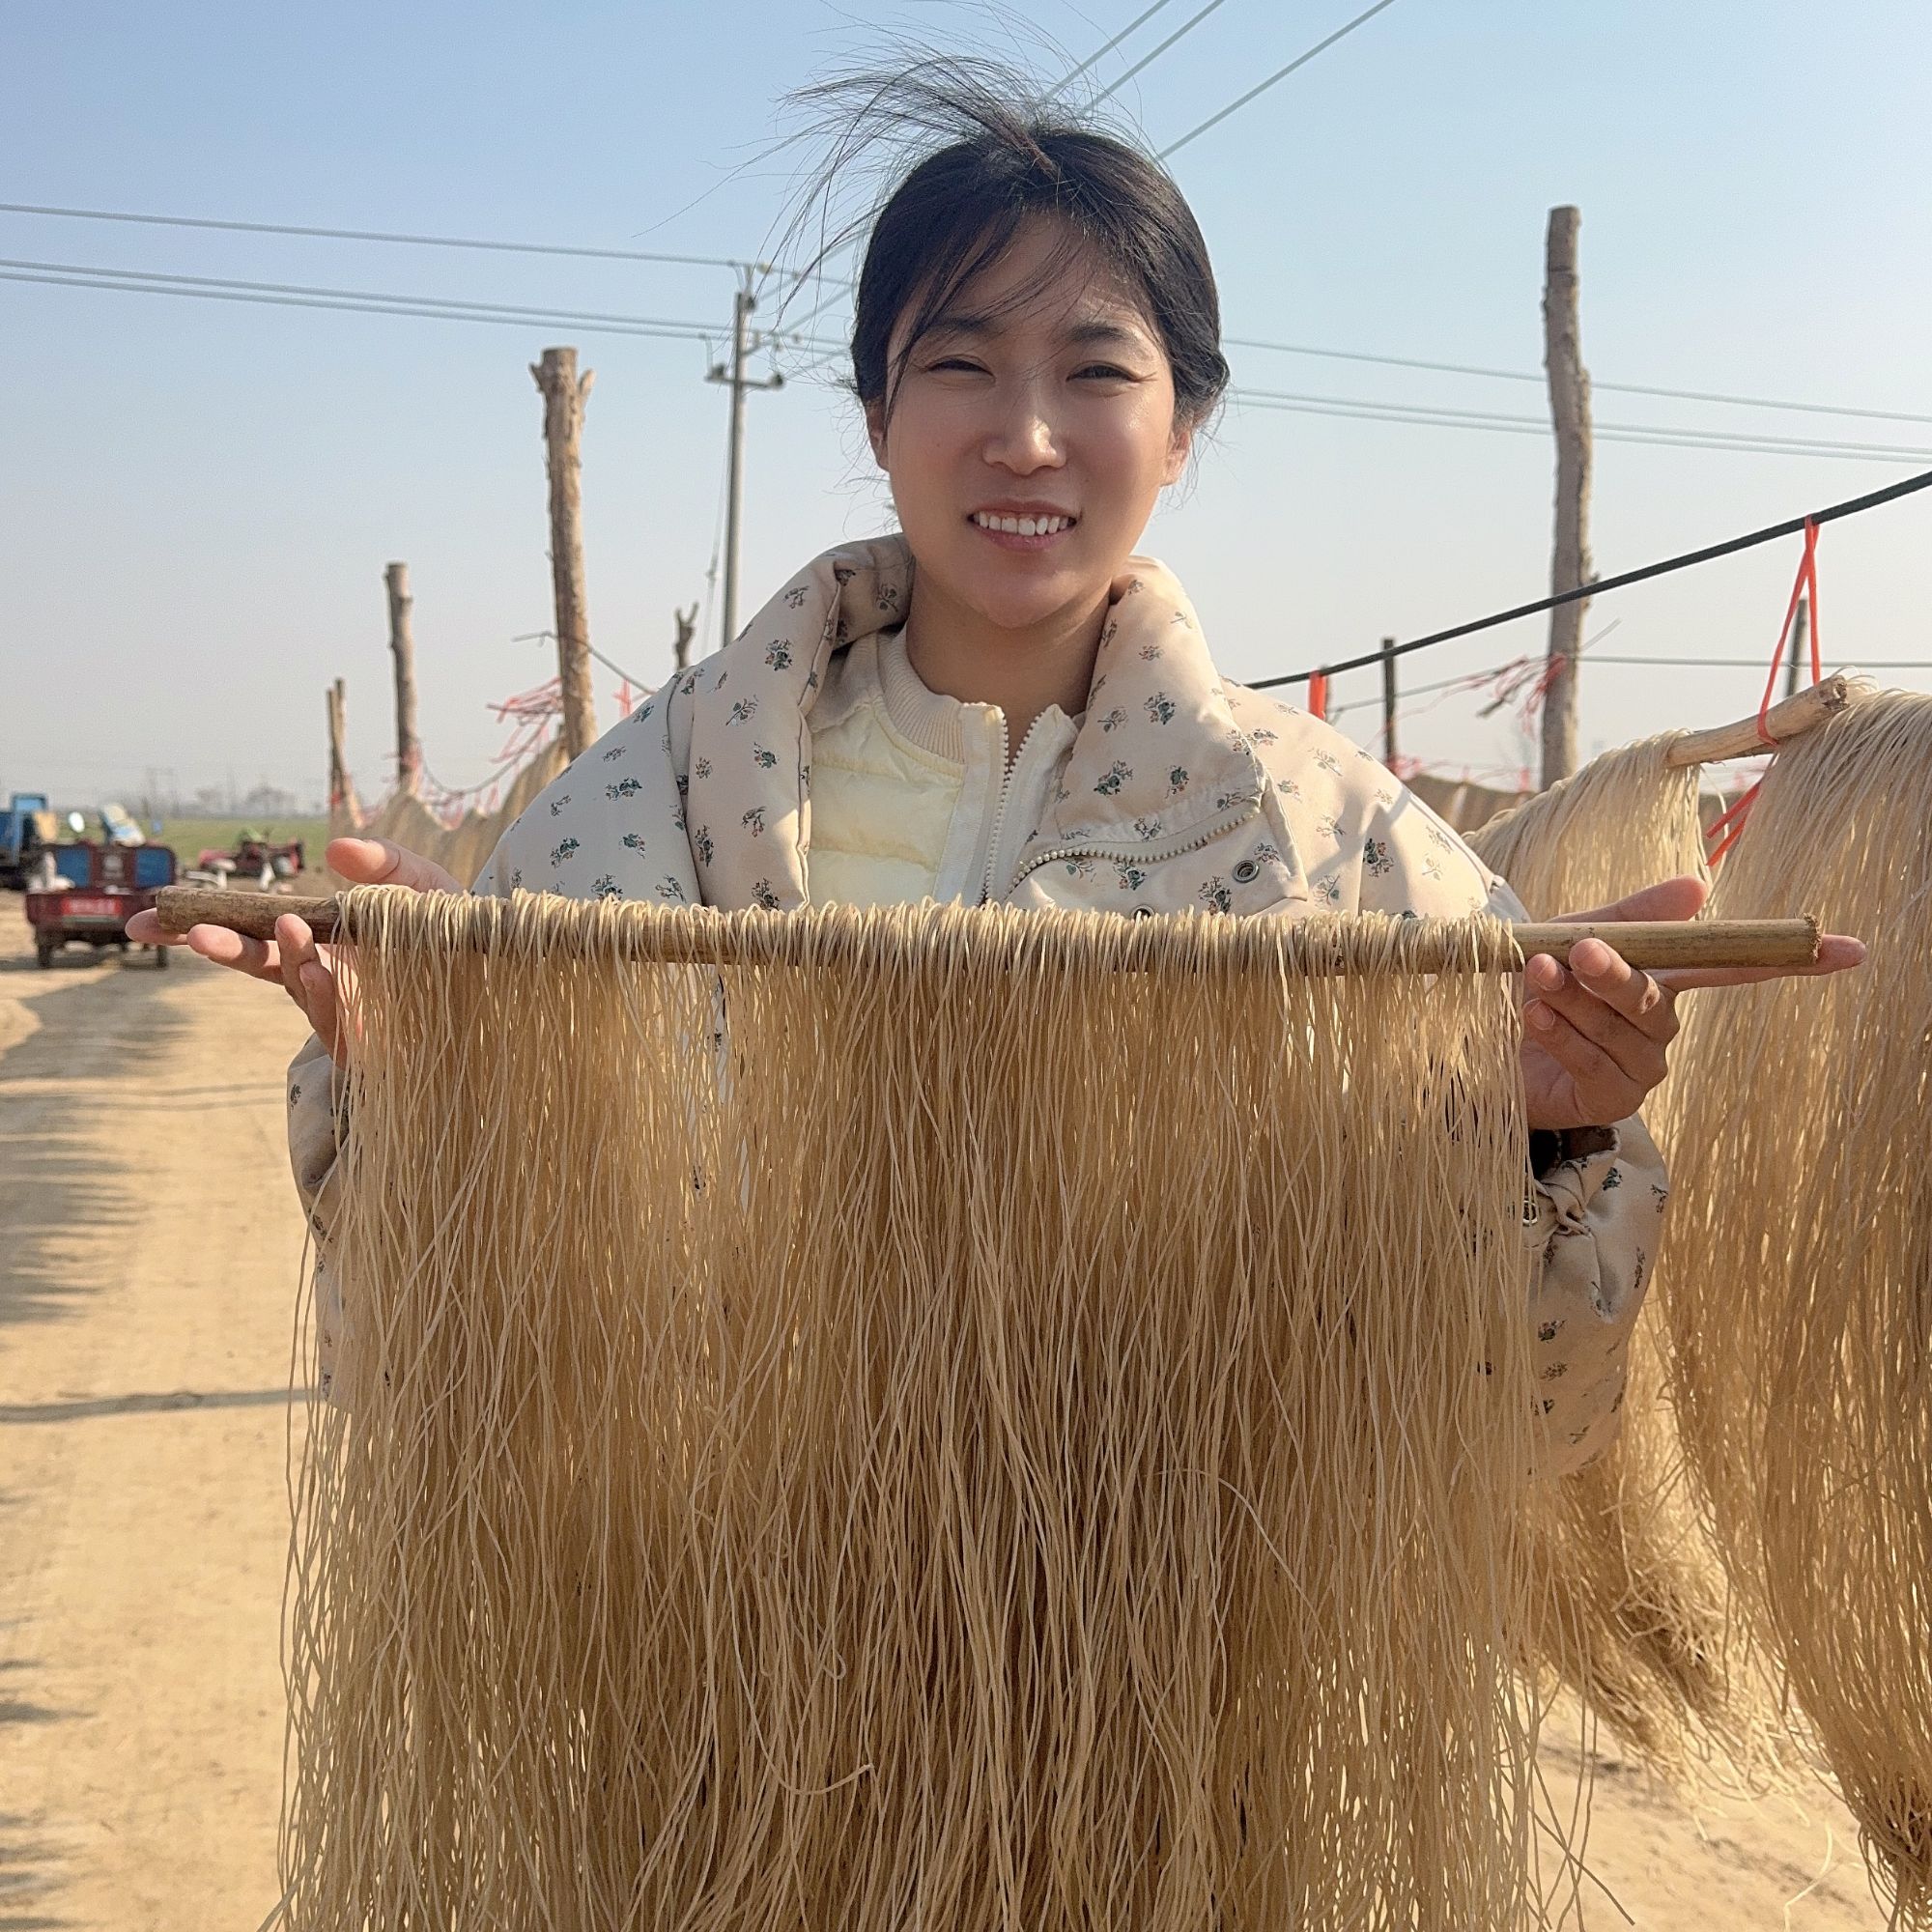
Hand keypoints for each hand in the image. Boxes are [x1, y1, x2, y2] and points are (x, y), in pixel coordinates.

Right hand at [124, 837, 457, 1067]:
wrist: (511, 979)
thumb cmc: (458, 931)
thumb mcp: (424, 886)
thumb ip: (385, 864)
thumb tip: (337, 850)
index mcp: (324, 941)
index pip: (254, 936)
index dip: (205, 928)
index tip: (149, 918)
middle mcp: (328, 979)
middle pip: (261, 966)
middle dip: (224, 950)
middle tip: (188, 933)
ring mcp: (351, 1013)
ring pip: (303, 992)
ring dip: (288, 961)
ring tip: (287, 931)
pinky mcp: (379, 1044)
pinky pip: (346, 1023)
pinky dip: (330, 996)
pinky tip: (321, 971)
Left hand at [1519, 874, 1865, 1130]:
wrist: (1472, 1037)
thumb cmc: (1529, 984)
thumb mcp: (1570, 936)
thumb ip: (1630, 917)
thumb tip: (1699, 888)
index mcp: (1664, 980)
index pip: (1736, 969)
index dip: (1792, 962)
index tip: (1850, 951)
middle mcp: (1661, 1028)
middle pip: (1658, 998)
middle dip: (1617, 972)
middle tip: (1580, 949)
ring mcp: (1640, 1068)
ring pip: (1621, 1029)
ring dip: (1572, 1000)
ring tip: (1533, 977)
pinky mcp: (1611, 1102)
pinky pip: (1594, 1063)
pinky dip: (1560, 1034)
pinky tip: (1532, 1015)